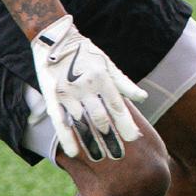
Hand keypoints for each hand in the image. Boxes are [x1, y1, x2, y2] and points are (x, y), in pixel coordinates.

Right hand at [30, 15, 146, 161]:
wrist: (54, 37)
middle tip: (119, 156)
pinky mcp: (51, 97)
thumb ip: (124, 83)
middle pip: (101, 118)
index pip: (117, 106)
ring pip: (82, 123)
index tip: (135, 139)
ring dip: (91, 142)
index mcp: (102, 77)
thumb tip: (144, 98)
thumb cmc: (85, 52)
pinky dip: (67, 138)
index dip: (126, 123)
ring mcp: (67, 92)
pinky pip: (60, 121)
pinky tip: (73, 153)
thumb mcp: (108, 63)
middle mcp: (86, 86)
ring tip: (101, 158)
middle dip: (111, 138)